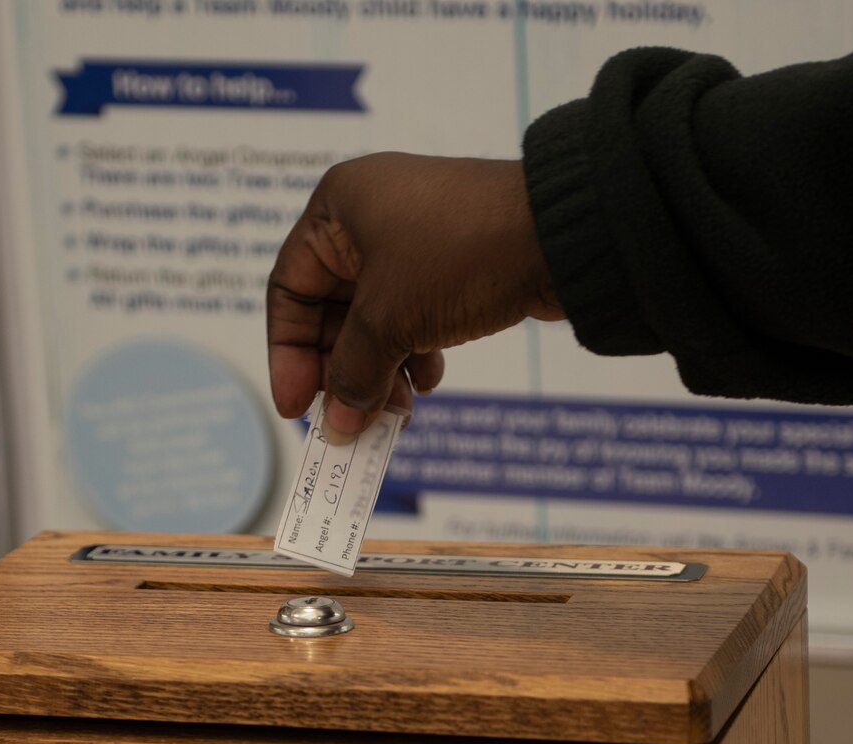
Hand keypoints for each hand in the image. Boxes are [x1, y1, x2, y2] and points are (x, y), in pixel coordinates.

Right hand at [266, 153, 562, 440]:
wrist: (565, 233)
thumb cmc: (459, 256)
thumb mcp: (390, 318)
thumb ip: (352, 373)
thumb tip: (336, 425)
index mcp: (338, 209)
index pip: (290, 290)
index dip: (288, 354)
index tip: (298, 407)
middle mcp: (369, 217)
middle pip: (332, 310)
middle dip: (342, 371)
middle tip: (350, 421)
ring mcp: (414, 238)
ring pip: (377, 319)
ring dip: (380, 371)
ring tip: (395, 413)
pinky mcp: (453, 260)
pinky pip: (414, 314)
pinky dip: (413, 352)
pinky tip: (428, 382)